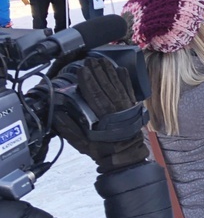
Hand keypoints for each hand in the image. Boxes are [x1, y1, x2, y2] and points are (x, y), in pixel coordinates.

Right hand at [52, 58, 148, 173]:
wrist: (126, 157)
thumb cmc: (104, 151)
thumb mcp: (83, 144)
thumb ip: (69, 129)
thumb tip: (57, 114)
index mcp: (104, 118)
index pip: (95, 95)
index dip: (88, 82)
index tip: (82, 70)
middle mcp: (117, 110)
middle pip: (106, 86)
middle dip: (98, 72)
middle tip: (90, 60)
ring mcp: (126, 107)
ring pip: (117, 85)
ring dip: (109, 71)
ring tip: (102, 60)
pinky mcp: (132, 107)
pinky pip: (128, 89)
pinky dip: (125, 79)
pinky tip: (121, 69)